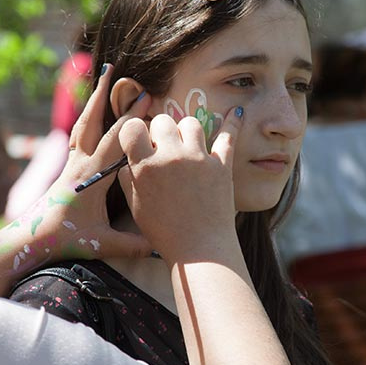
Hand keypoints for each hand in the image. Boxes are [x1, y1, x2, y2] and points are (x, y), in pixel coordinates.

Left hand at [0, 66, 153, 286]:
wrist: (32, 239)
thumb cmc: (65, 240)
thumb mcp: (101, 243)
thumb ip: (130, 244)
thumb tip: (158, 246)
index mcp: (92, 176)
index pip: (115, 141)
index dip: (131, 119)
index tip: (146, 98)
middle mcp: (80, 164)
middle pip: (91, 121)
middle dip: (103, 95)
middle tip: (113, 70)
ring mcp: (71, 163)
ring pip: (82, 125)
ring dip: (93, 101)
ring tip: (101, 79)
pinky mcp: (67, 168)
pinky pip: (78, 136)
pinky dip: (87, 119)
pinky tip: (93, 111)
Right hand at [118, 105, 244, 263]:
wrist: (200, 251)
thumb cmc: (164, 232)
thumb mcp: (136, 205)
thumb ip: (128, 177)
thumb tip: (128, 158)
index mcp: (146, 166)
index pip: (133, 127)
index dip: (134, 132)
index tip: (138, 141)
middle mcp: (172, 156)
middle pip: (162, 120)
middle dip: (159, 131)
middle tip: (162, 147)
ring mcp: (199, 159)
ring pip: (191, 123)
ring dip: (186, 131)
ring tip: (186, 145)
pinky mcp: (222, 165)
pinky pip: (229, 136)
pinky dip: (233, 123)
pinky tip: (237, 113)